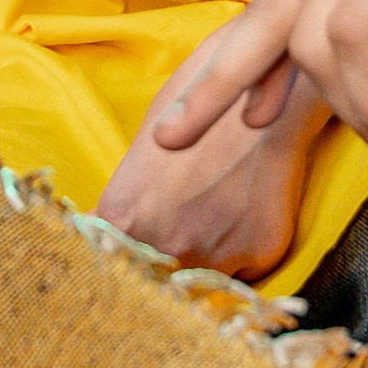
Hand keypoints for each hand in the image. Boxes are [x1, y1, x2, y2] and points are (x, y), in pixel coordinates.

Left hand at [97, 69, 329, 279]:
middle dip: (159, 267)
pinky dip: (243, 252)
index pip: (104, 265)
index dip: (116, 263)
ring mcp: (214, 252)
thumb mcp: (142, 147)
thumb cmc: (198, 104)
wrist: (266, 86)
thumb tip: (101, 233)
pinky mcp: (260, 252)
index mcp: (123, 215)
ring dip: (204, 260)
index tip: (125, 260)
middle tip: (180, 230)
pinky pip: (244, 271)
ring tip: (216, 211)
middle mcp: (165, 243)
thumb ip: (121, 204)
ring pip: (200, 281)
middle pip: (153, 280)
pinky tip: (245, 210)